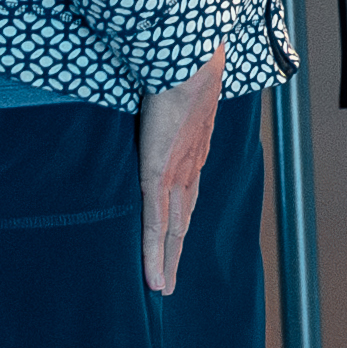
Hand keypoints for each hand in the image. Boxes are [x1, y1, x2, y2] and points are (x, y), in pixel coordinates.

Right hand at [136, 40, 224, 293]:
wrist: (190, 60)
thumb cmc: (181, 68)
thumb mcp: (175, 94)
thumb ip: (166, 108)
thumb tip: (154, 101)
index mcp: (194, 149)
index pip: (188, 193)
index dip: (182, 220)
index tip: (177, 240)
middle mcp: (190, 167)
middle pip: (183, 220)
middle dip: (176, 252)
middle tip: (169, 281)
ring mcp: (176, 174)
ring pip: (172, 230)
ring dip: (168, 261)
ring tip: (162, 287)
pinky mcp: (159, 175)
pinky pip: (155, 223)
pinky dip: (154, 254)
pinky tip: (153, 276)